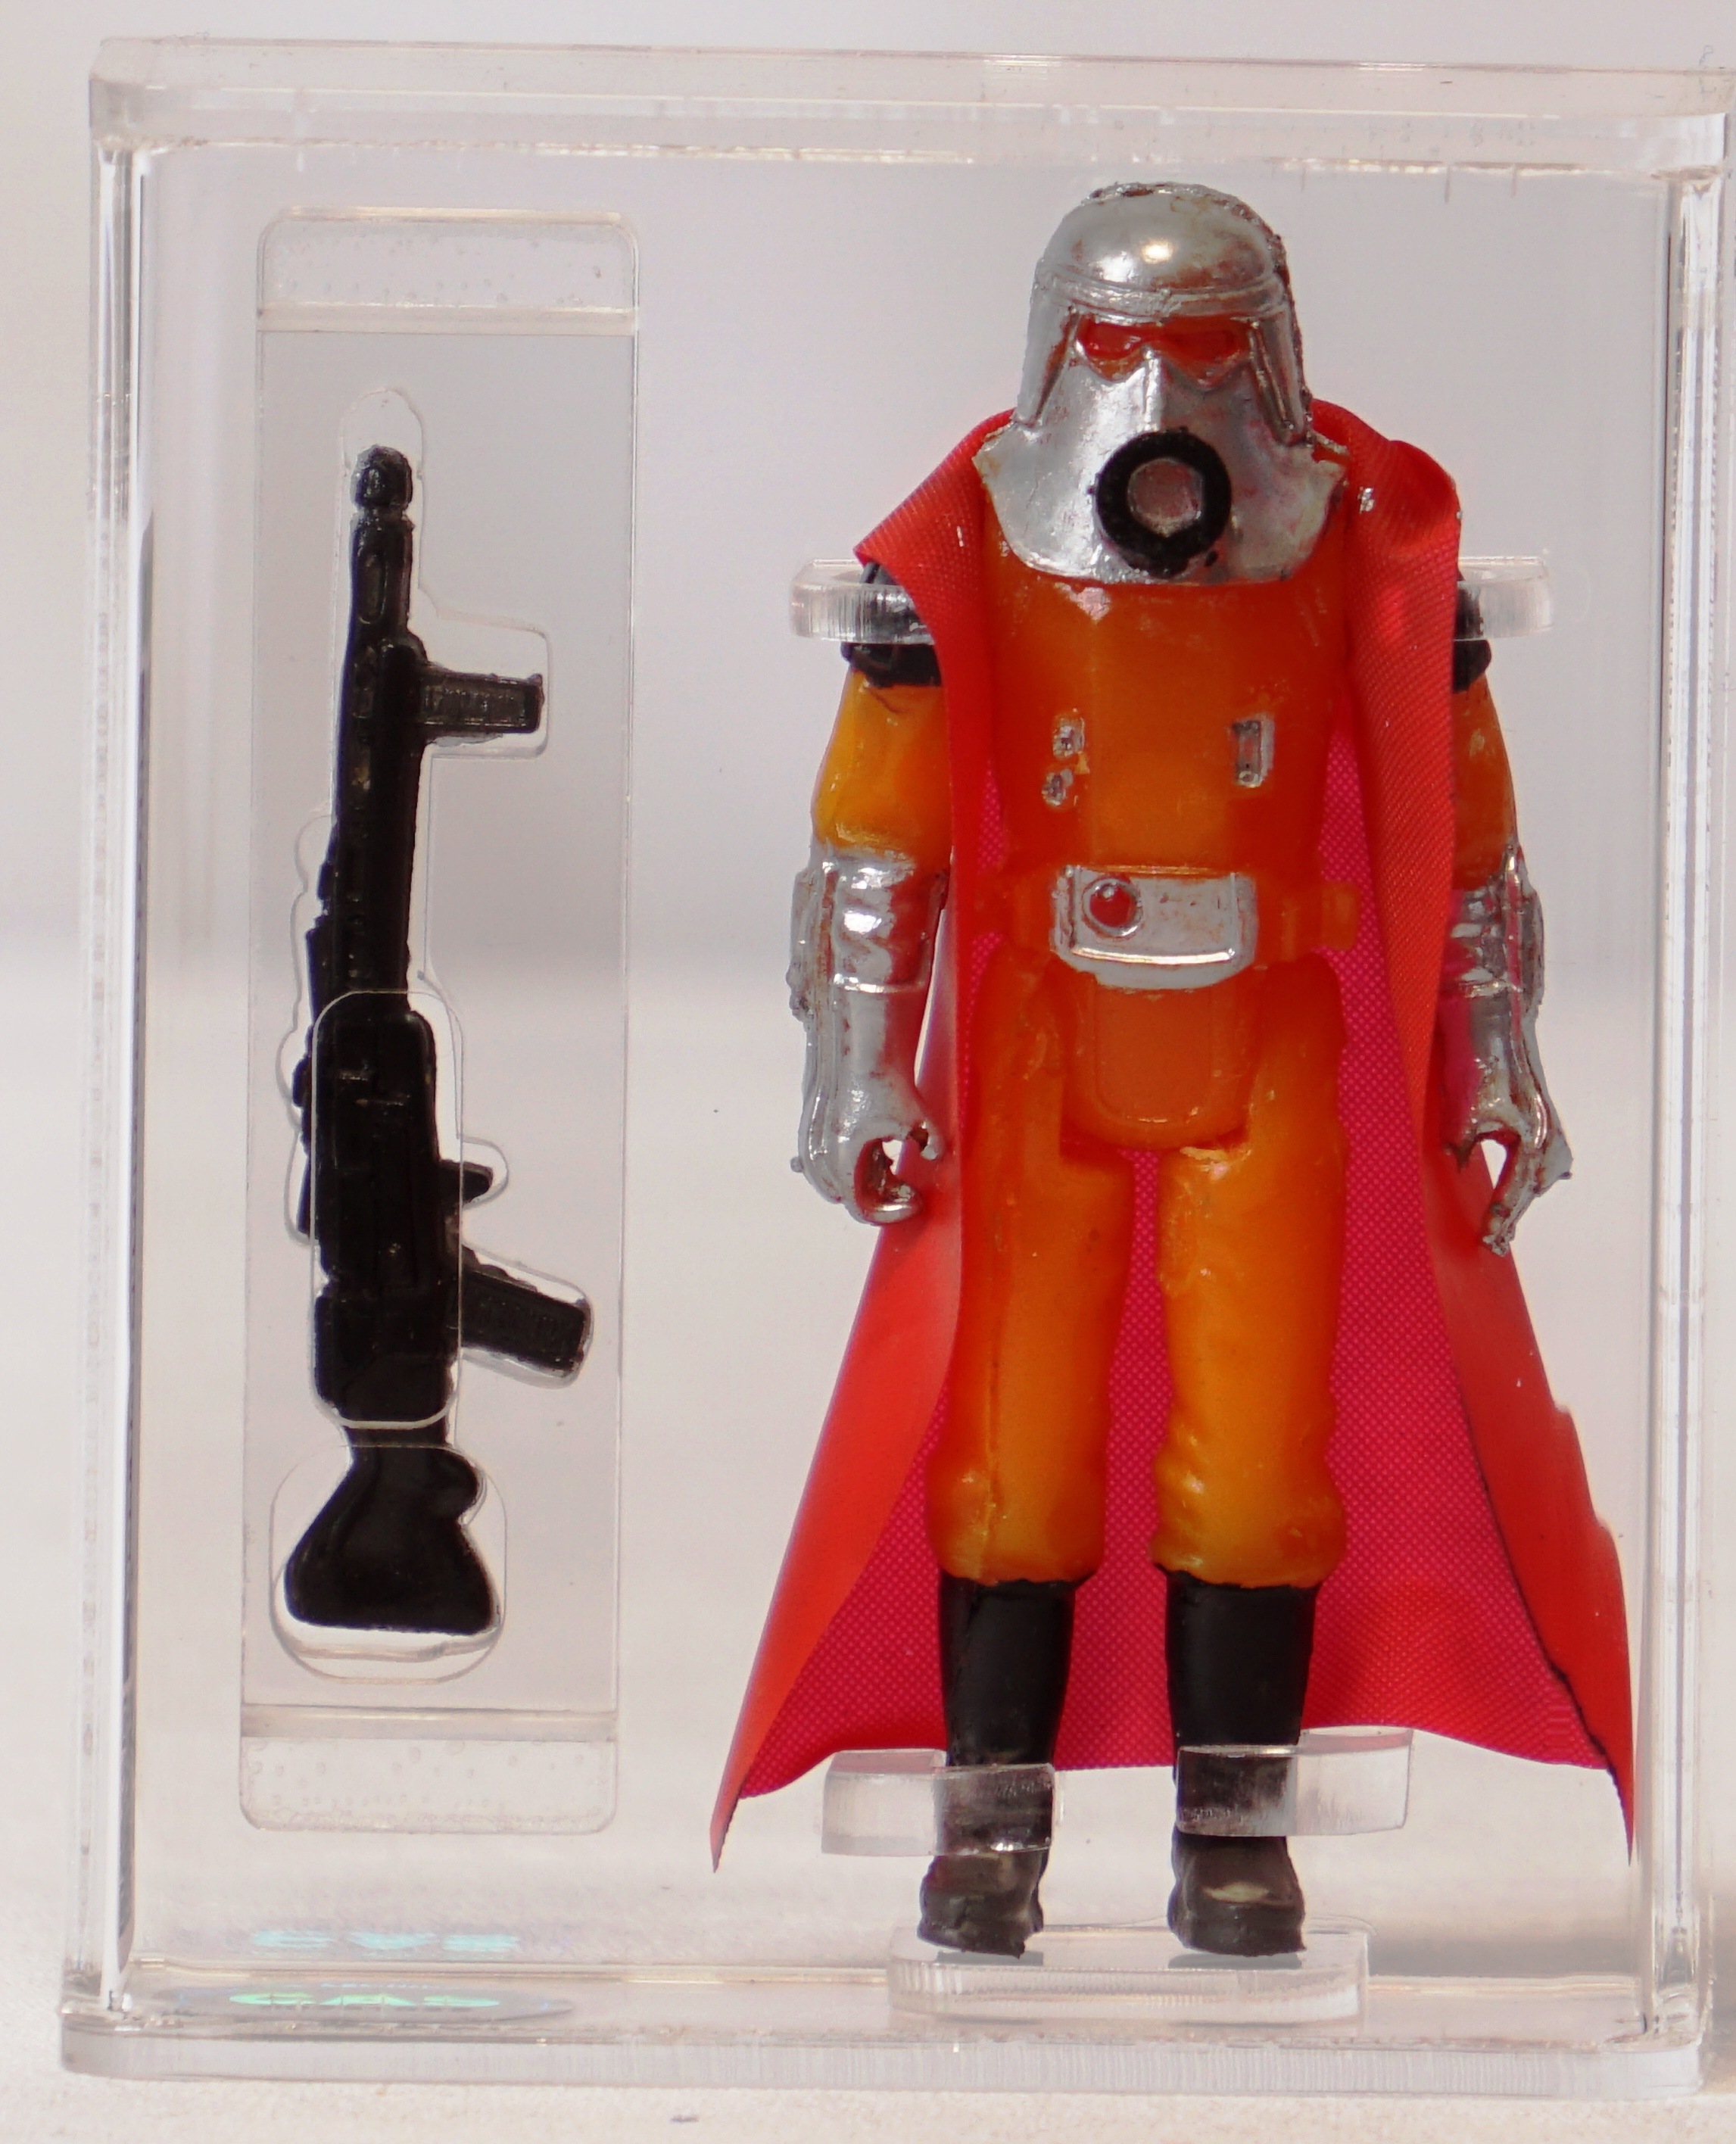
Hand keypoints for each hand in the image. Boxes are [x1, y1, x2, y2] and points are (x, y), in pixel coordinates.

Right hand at [797, 1062, 942, 1224]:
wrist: (863, 1043)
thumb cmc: (889, 1082)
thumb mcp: (920, 1120)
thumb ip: (932, 1145)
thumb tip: (933, 1157)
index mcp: (844, 1160)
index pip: (861, 1209)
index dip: (890, 1214)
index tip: (914, 1202)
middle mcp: (821, 1154)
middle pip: (847, 1195)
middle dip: (878, 1196)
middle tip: (907, 1187)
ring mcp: (811, 1137)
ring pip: (829, 1177)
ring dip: (859, 1178)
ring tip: (889, 1167)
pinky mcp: (810, 1120)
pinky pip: (817, 1156)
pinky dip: (838, 1162)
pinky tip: (860, 1155)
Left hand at [1438, 989, 1570, 1253]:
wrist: (1492, 1019)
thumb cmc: (1477, 1060)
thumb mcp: (1462, 1108)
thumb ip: (1462, 1144)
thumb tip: (1459, 1166)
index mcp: (1530, 1138)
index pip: (1513, 1193)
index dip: (1499, 1220)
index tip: (1487, 1242)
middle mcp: (1547, 1136)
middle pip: (1530, 1190)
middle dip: (1511, 1217)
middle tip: (1495, 1246)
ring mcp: (1548, 1125)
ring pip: (1540, 1175)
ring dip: (1522, 1197)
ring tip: (1504, 1224)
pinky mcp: (1541, 1116)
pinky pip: (1544, 1157)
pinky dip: (1533, 1174)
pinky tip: (1532, 1187)